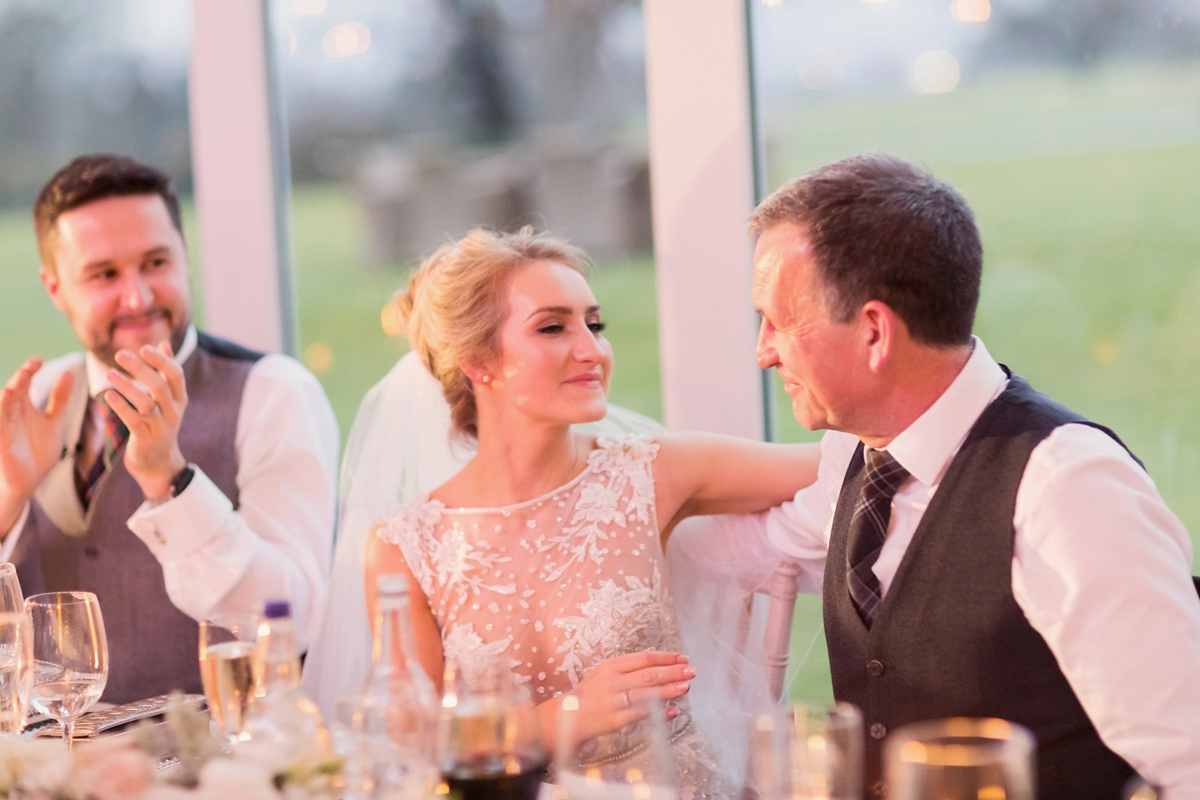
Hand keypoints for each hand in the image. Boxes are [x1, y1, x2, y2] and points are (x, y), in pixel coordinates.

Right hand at [0, 359, 73, 531]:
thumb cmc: (39, 450)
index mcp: (24, 406)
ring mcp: (5, 427)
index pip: (24, 383)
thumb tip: (69, 372)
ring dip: (10, 393)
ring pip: (3, 406)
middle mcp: (12, 413)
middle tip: (31, 366)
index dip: (29, 370)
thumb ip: (59, 398)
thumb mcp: (53, 421)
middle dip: (21, 378)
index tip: (39, 361)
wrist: (31, 481)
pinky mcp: (2, 442)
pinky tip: (6, 400)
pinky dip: (1, 414)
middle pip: (14, 390)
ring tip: (19, 381)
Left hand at [105, 341, 188, 499]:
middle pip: (159, 386)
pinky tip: (108, 395)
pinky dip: (121, 406)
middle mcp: (174, 412)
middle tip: (119, 354)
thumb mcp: (167, 399)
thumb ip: (165, 371)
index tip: (143, 347)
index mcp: (179, 398)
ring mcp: (161, 427)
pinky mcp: (146, 439)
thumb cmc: (159, 423)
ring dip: (127, 387)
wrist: (157, 462)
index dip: (161, 360)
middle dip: (140, 368)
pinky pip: (134, 420)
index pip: (176, 375)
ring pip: (146, 403)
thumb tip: (163, 343)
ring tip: (109, 373)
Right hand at [553, 650, 694, 744]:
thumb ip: (629, 663)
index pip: (644, 658)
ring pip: (647, 693)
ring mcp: (614, 700)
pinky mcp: (615, 719)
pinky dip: (658, 713)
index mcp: (612, 666)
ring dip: (669, 689)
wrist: (568, 716)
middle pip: (648, 674)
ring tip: (686, 687)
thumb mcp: (605, 671)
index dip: (666, 658)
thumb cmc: (590, 692)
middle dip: (672, 672)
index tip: (683, 658)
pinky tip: (673, 711)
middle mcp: (613, 681)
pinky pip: (641, 715)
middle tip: (692, 671)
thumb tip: (653, 653)